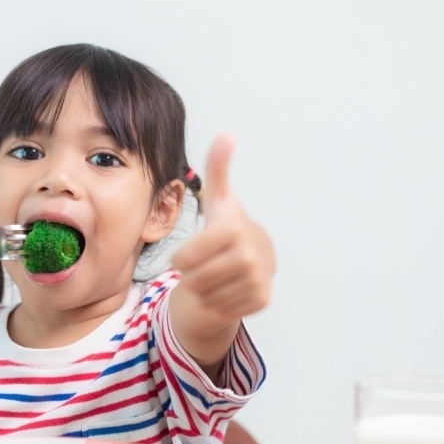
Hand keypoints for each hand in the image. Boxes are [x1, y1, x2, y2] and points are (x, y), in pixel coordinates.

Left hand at [171, 134, 274, 327]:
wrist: (257, 257)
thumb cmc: (228, 228)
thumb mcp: (219, 199)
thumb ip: (218, 168)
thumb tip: (227, 134)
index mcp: (233, 229)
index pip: (185, 259)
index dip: (181, 259)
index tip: (188, 252)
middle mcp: (250, 256)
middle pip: (194, 280)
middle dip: (192, 275)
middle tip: (204, 264)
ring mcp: (258, 279)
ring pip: (205, 297)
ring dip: (203, 290)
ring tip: (214, 275)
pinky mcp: (262, 299)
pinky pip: (220, 310)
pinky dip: (217, 304)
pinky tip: (226, 288)